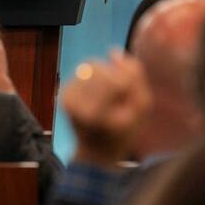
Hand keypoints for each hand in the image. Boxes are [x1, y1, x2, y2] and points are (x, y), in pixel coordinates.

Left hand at [61, 50, 150, 167]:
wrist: (97, 153)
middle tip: (120, 97)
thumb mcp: (142, 108)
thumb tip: (113, 51)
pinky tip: (99, 95)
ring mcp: (66, 97)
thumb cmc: (124, 133)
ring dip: (105, 74)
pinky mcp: (63, 93)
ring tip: (110, 94)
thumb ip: (135, 75)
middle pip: (101, 70)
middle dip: (115, 77)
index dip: (129, 83)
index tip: (130, 98)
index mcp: (95, 114)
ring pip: (91, 66)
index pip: (115, 80)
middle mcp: (75, 104)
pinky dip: (95, 78)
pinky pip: (83, 71)